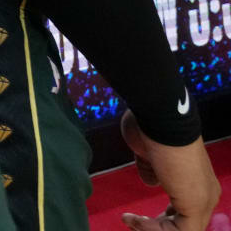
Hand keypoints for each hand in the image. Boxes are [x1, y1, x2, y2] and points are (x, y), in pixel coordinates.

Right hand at [120, 113, 219, 230]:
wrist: (159, 118)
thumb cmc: (150, 129)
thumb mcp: (147, 153)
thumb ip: (150, 169)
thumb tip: (151, 180)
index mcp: (198, 182)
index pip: (183, 214)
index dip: (160, 221)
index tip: (135, 218)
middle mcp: (206, 194)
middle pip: (185, 226)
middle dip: (157, 228)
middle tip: (133, 222)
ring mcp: (203, 199)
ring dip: (153, 229)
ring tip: (131, 221)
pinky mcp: (195, 204)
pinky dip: (153, 229)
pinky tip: (136, 220)